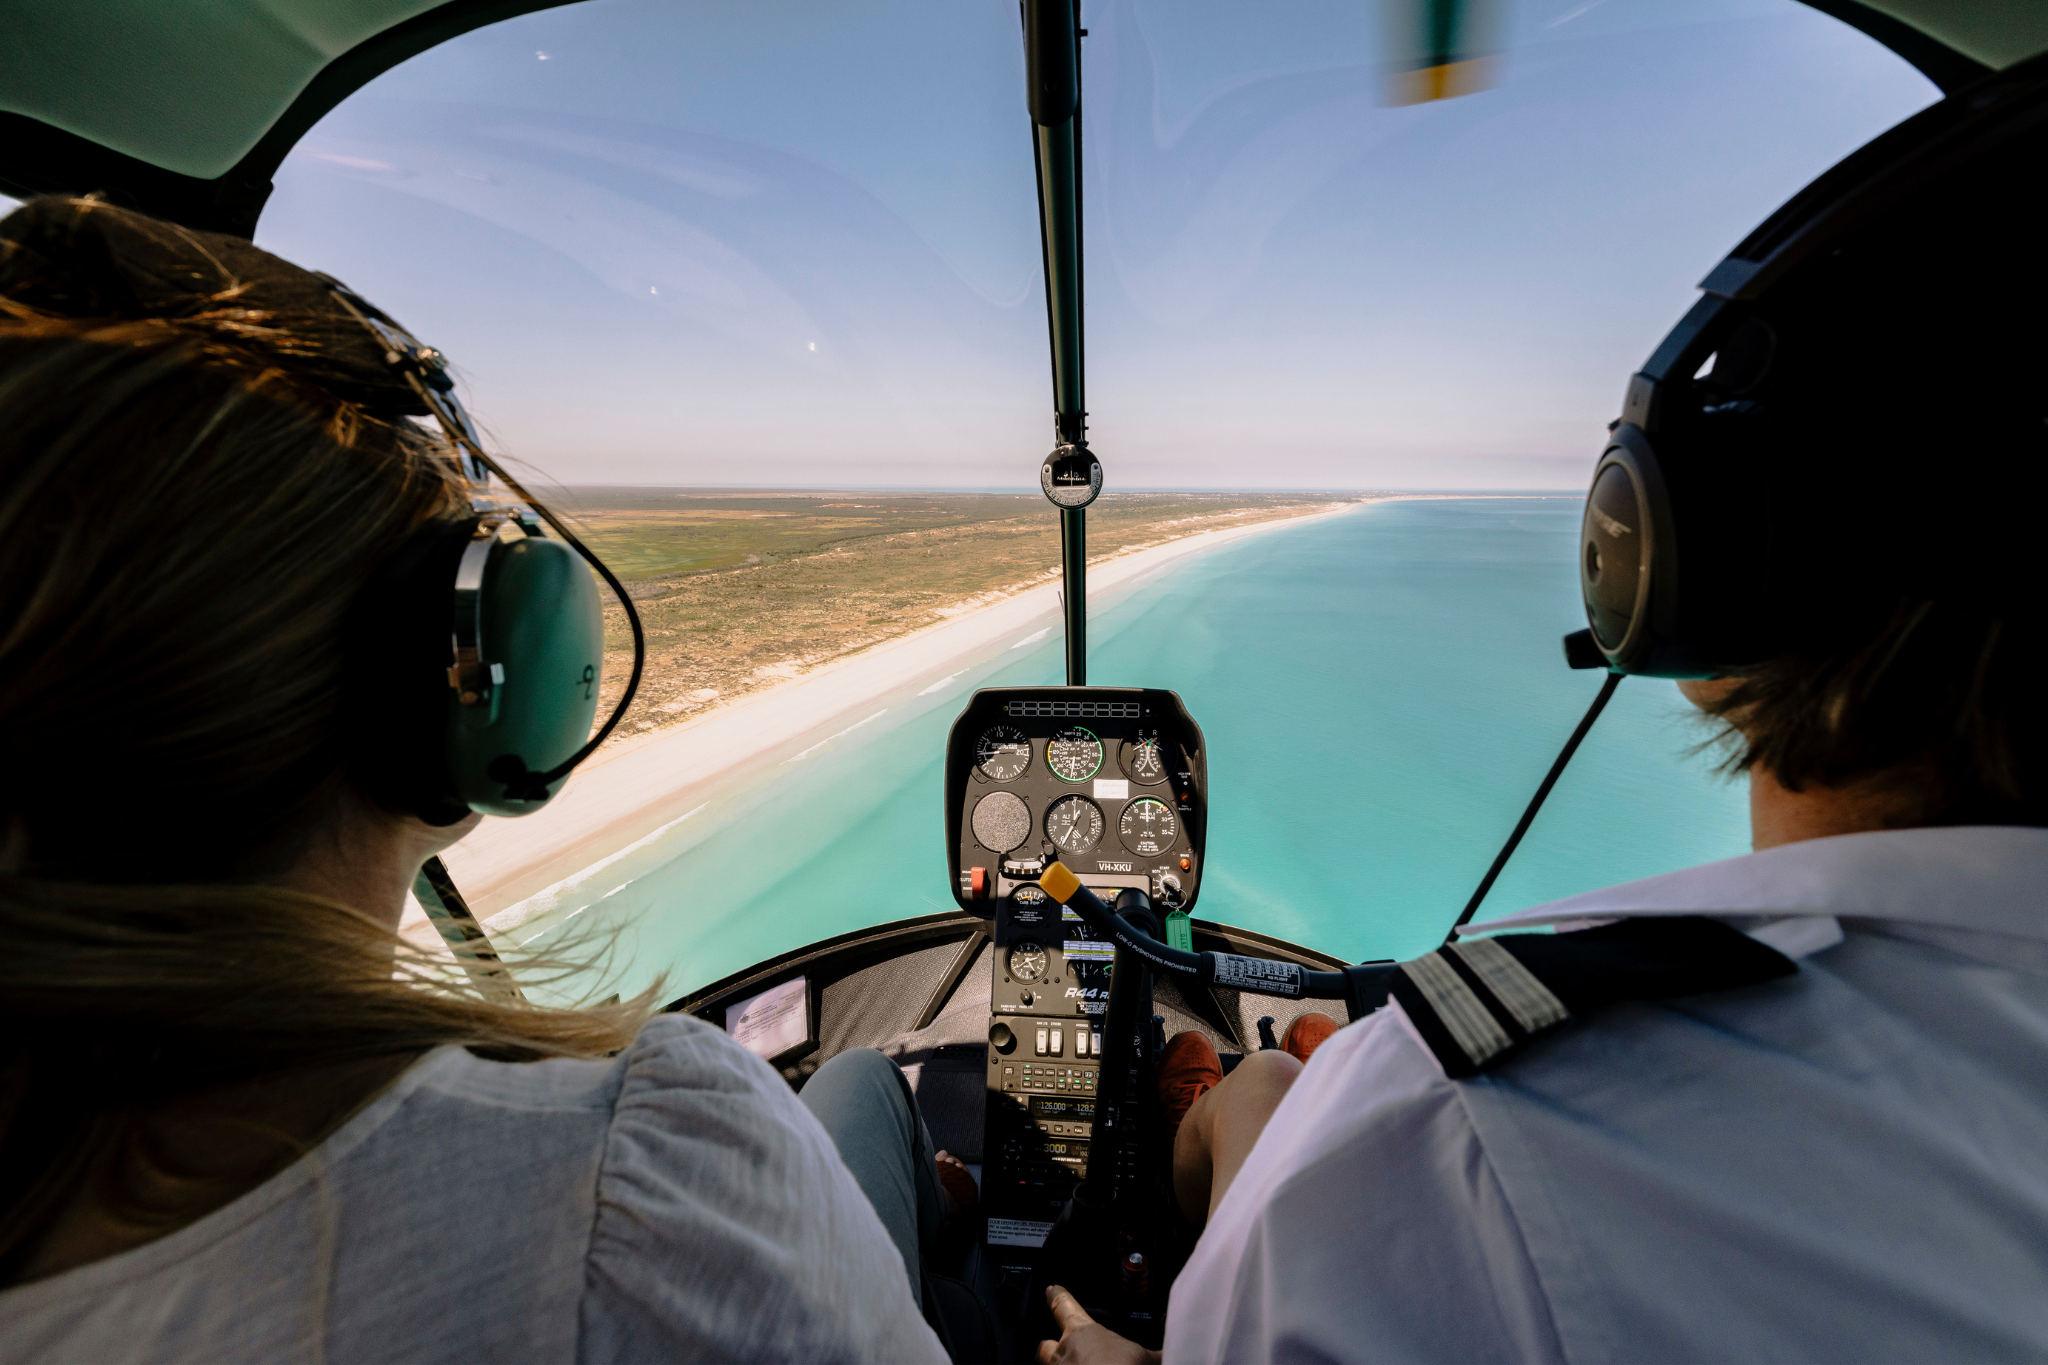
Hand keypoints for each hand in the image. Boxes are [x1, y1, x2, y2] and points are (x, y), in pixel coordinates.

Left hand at [1036, 1285, 1161, 1364]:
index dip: (1057, 1296)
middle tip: (1056, 1348)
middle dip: (1048, 1346)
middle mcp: (1064, 1351)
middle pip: (1044, 1344)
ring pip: (1044, 1364)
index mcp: (1082, 1332)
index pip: (1064, 1305)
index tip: (1051, 1288)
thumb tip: (1174, 1350)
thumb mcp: (1146, 1358)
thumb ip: (1155, 1354)